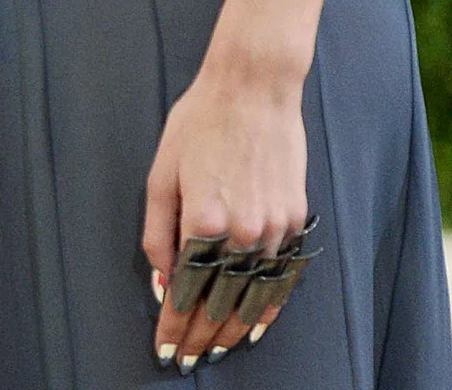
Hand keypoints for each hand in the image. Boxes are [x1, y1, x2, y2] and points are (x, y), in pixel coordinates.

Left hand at [142, 59, 306, 370]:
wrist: (253, 89)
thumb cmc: (199, 122)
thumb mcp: (161, 171)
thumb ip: (157, 230)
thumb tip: (160, 280)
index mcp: (201, 218)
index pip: (185, 291)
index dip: (173, 326)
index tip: (164, 351)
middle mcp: (241, 230)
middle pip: (219, 302)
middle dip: (200, 338)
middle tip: (185, 362)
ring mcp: (272, 227)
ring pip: (252, 297)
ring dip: (232, 331)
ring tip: (215, 353)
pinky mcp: (293, 219)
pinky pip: (280, 277)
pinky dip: (267, 308)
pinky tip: (255, 327)